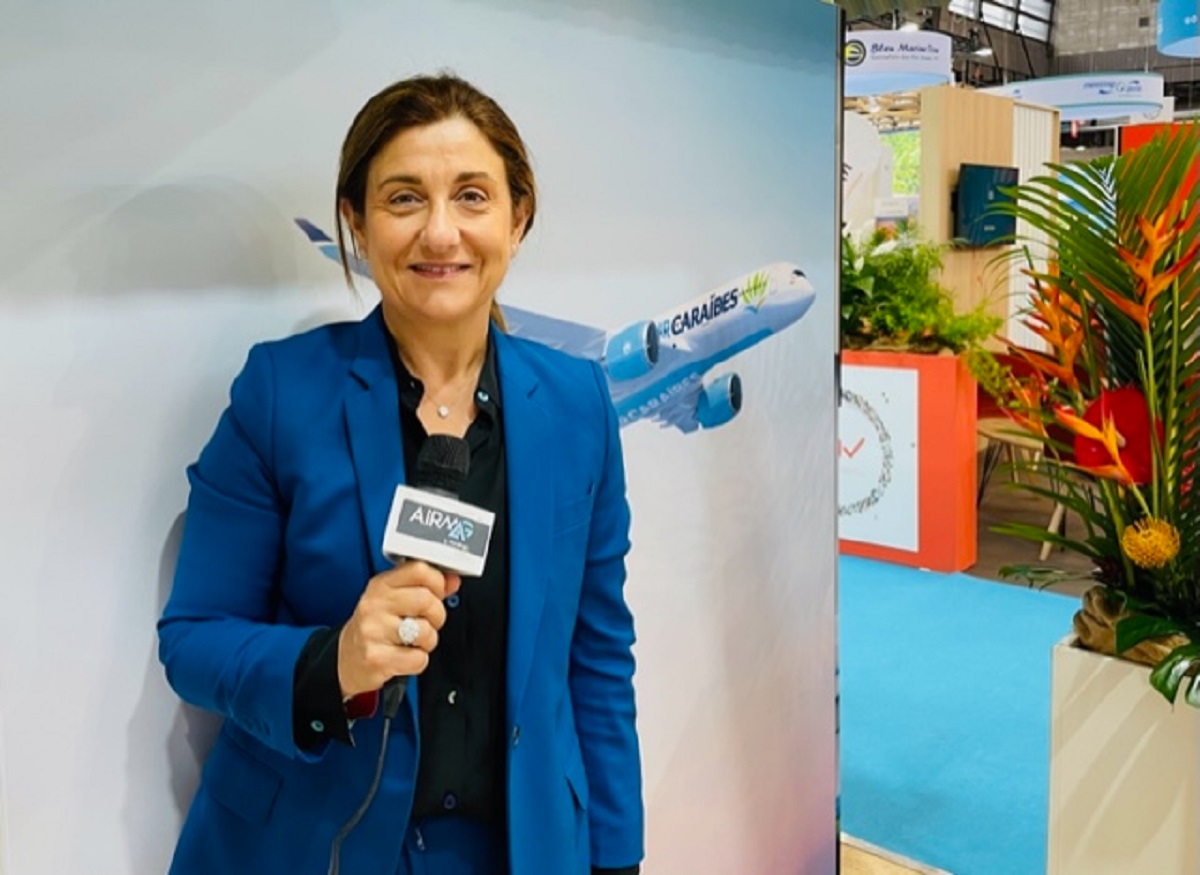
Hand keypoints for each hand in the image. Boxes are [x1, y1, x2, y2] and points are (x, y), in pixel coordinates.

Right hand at [336, 562, 461, 697]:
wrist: (348, 660)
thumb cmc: (376, 627)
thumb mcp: (396, 600)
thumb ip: (426, 587)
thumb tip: (453, 579)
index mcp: (381, 585)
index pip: (419, 570)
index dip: (437, 582)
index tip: (436, 593)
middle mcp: (374, 604)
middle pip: (427, 600)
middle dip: (436, 616)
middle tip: (426, 622)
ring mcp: (373, 631)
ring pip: (425, 631)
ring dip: (427, 641)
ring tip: (412, 641)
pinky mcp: (376, 658)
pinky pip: (418, 659)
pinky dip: (418, 661)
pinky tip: (404, 656)